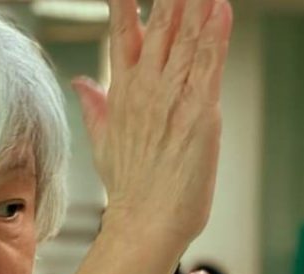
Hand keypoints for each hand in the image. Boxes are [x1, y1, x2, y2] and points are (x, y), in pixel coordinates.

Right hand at [71, 0, 231, 243]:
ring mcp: (171, 97)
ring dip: (196, 5)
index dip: (127, 2)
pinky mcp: (200, 112)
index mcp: (123, 92)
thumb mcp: (103, 142)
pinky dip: (216, 35)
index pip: (123, 31)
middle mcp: (145, 87)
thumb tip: (81, 82)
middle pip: (159, 25)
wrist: (144, 221)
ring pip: (186, 37)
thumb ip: (95, 105)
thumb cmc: (130, 188)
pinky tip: (222, 9)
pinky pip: (209, 64)